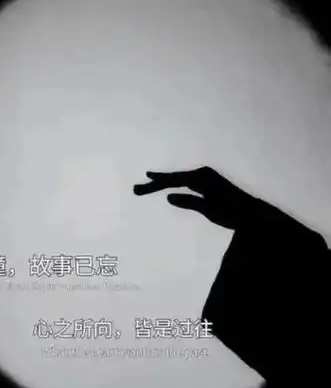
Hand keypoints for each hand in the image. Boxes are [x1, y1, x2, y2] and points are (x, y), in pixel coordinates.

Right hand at [133, 166, 257, 229]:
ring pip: (178, 179)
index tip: (139, 190)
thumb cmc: (232, 213)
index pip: (173, 181)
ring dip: (163, 181)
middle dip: (155, 183)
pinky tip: (169, 185)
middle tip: (135, 190)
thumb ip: (189, 202)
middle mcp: (202, 174)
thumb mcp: (209, 210)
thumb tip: (168, 196)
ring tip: (147, 180)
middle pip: (173, 178)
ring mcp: (205, 177)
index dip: (155, 185)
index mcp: (201, 178)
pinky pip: (185, 181)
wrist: (252, 213)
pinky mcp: (208, 183)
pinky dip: (174, 182)